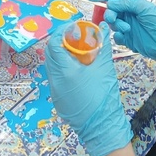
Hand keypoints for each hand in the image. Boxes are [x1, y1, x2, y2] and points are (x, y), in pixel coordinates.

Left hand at [45, 24, 131, 155]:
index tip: (72, 28)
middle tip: (75, 37)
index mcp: (65, 71)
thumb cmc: (104, 96)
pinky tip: (76, 69)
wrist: (103, 127)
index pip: (54, 44)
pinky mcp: (58, 100)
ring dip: (61, 56)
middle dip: (60, 43)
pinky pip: (55, 78)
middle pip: (50, 54)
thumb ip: (103, 46)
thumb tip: (102, 28)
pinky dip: (62, 69)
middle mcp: (55, 81)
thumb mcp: (105, 68)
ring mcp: (54, 92)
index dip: (61, 33)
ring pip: (51, 67)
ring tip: (76, 52)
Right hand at [90, 0, 155, 65]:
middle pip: (111, 11)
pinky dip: (118, 36)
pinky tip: (124, 37)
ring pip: (113, 24)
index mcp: (133, 3)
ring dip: (117, 25)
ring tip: (126, 29)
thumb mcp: (143, 8)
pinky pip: (116, 37)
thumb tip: (110, 3)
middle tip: (113, 17)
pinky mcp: (128, 40)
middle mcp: (129, 14)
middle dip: (110, 13)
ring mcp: (128, 27)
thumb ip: (126, 4)